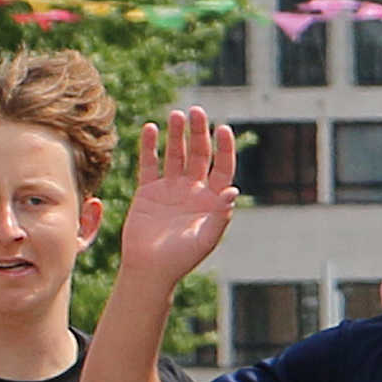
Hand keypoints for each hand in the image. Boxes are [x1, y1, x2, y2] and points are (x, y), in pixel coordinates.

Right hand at [120, 106, 244, 287]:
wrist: (149, 270)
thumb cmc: (181, 259)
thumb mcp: (206, 239)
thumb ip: (221, 215)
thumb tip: (233, 189)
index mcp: (212, 199)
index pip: (223, 166)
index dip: (224, 147)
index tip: (222, 128)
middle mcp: (193, 189)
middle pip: (199, 154)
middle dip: (198, 133)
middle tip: (196, 112)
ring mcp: (171, 188)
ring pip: (176, 154)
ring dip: (176, 134)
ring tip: (176, 115)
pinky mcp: (149, 190)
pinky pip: (150, 163)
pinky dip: (150, 146)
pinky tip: (151, 128)